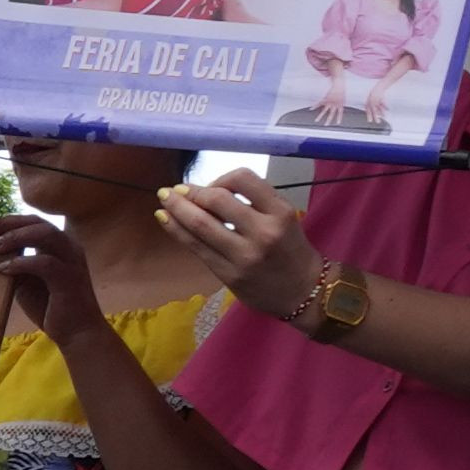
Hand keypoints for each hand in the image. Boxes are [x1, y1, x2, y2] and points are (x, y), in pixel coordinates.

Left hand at [0, 213, 103, 350]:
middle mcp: (69, 246)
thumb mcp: (26, 281)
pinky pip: (45, 263)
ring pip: (44, 234)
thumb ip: (14, 263)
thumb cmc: (51, 306)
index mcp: (59, 244)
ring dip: (14, 237)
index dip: (3, 221)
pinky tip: (2, 269)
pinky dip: (21, 263)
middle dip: (4, 224)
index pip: (30, 222)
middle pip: (35, 222)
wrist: (77, 333)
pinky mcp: (70, 279)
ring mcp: (71, 261)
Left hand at [155, 177, 326, 325]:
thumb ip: (252, 203)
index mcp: (280, 213)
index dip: (220, 178)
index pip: (243, 179)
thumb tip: (204, 191)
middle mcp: (263, 232)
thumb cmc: (291, 249)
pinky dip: (176, 230)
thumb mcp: (284, 217)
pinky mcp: (229, 275)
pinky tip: (165, 219)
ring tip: (164, 199)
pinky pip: (196, 248)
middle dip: (191, 192)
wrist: (304, 291)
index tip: (214, 186)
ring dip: (176, 208)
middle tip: (178, 190)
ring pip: (200, 225)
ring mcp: (244, 256)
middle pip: (216, 200)